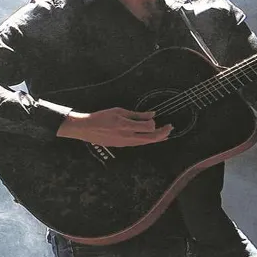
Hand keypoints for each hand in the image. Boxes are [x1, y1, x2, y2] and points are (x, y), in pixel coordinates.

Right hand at [56, 107, 171, 146]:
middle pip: (151, 138)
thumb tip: (152, 114)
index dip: (156, 124)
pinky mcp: (122, 146)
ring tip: (165, 134)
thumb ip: (137, 114)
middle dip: (163, 133)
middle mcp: (127, 137)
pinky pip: (138, 144)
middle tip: (171, 127)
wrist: (86, 129)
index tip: (158, 119)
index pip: (149, 128)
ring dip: (157, 138)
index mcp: (126, 126)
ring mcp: (125, 143)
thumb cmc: (101, 117)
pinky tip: (151, 137)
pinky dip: (147, 140)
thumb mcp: (119, 111)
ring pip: (145, 143)